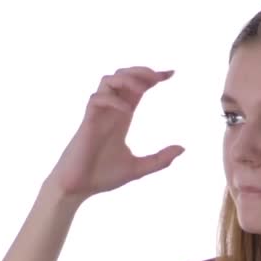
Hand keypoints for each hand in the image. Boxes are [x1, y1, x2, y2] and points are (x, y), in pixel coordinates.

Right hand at [45, 66, 184, 202]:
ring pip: (107, 80)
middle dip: (140, 71)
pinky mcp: (86, 123)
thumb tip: (183, 148)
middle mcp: (110, 112)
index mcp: (122, 118)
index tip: (172, 74)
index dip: (152, 77)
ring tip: (143, 89)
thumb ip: (160, 159)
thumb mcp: (138, 168)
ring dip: (126, 79)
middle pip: (122, 76)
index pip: (137, 89)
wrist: (77, 189)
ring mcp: (97, 115)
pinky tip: (126, 110)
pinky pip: (96, 100)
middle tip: (159, 77)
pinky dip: (113, 100)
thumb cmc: (102, 177)